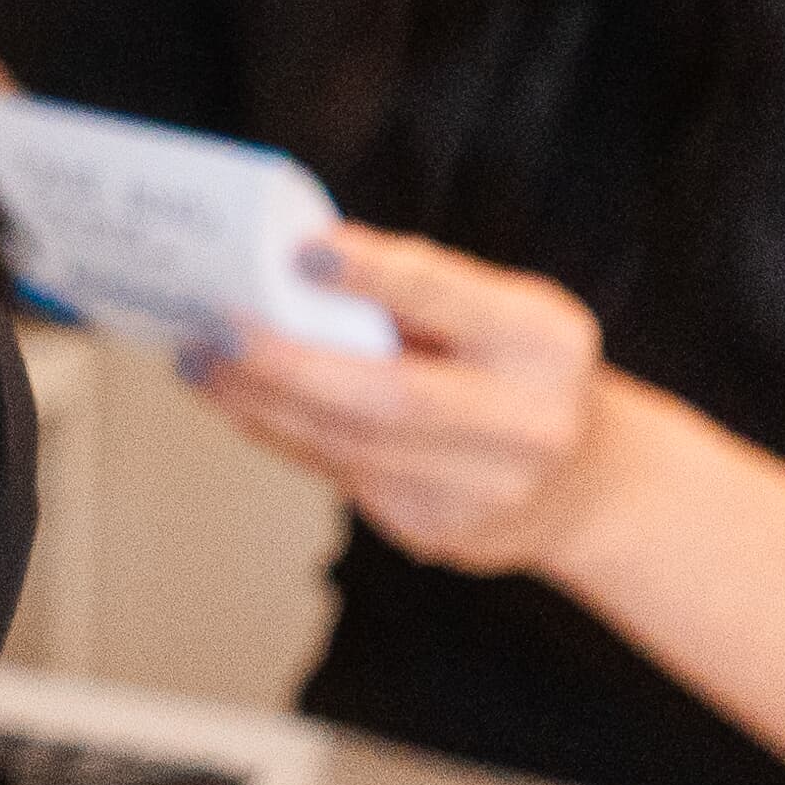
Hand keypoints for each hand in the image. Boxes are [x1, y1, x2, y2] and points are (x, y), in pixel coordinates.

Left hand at [192, 226, 621, 576]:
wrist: (584, 484)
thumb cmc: (516, 370)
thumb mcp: (498, 314)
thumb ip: (417, 293)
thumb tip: (291, 269)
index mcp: (547, 342)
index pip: (452, 298)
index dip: (377, 274)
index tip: (305, 250)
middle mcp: (529, 422)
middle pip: (388, 395)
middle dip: (289, 361)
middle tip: (218, 325)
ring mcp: (486, 491)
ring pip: (349, 444)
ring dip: (260, 401)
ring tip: (201, 359)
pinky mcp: (439, 534)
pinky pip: (340, 476)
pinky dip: (280, 433)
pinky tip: (238, 402)